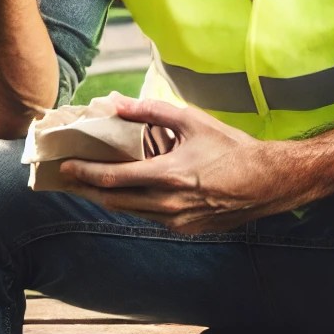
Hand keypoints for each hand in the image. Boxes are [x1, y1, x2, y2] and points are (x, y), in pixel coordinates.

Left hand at [48, 98, 311, 234]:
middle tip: (68, 179)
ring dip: (108, 199)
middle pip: (114, 201)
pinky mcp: (186, 229)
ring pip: (130, 212)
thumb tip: (118, 104)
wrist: (267, 182)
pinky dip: (135, 205)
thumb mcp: (192, 121)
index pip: (114, 178)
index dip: (85, 174)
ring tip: (91, 186)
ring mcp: (177, 220)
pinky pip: (151, 218)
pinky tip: (129, 193)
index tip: (65, 167)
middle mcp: (169, 204)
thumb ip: (152, 112)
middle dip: (87, 189)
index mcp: (168, 175)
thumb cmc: (232, 148)